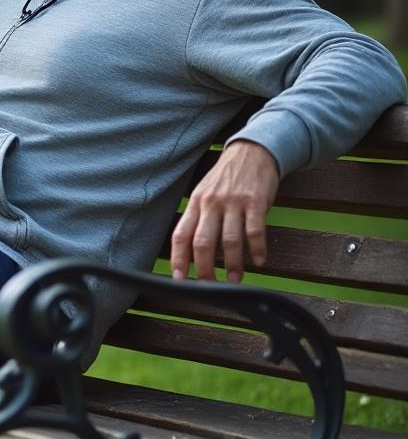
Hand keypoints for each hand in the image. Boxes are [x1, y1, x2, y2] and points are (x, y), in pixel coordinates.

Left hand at [170, 140, 278, 282]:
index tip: (179, 278)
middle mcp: (211, 204)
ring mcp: (233, 203)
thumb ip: (198, 218)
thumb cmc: (225, 179)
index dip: (178, 258)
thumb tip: (190, 250)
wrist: (251, 152)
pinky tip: (260, 261)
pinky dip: (257, 249)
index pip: (181, 235)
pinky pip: (255, 231)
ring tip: (235, 280)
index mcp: (195, 204)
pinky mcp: (255, 202)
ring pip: (229, 240)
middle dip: (205, 268)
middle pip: (202, 242)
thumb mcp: (204, 194)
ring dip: (233, 264)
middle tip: (209, 286)